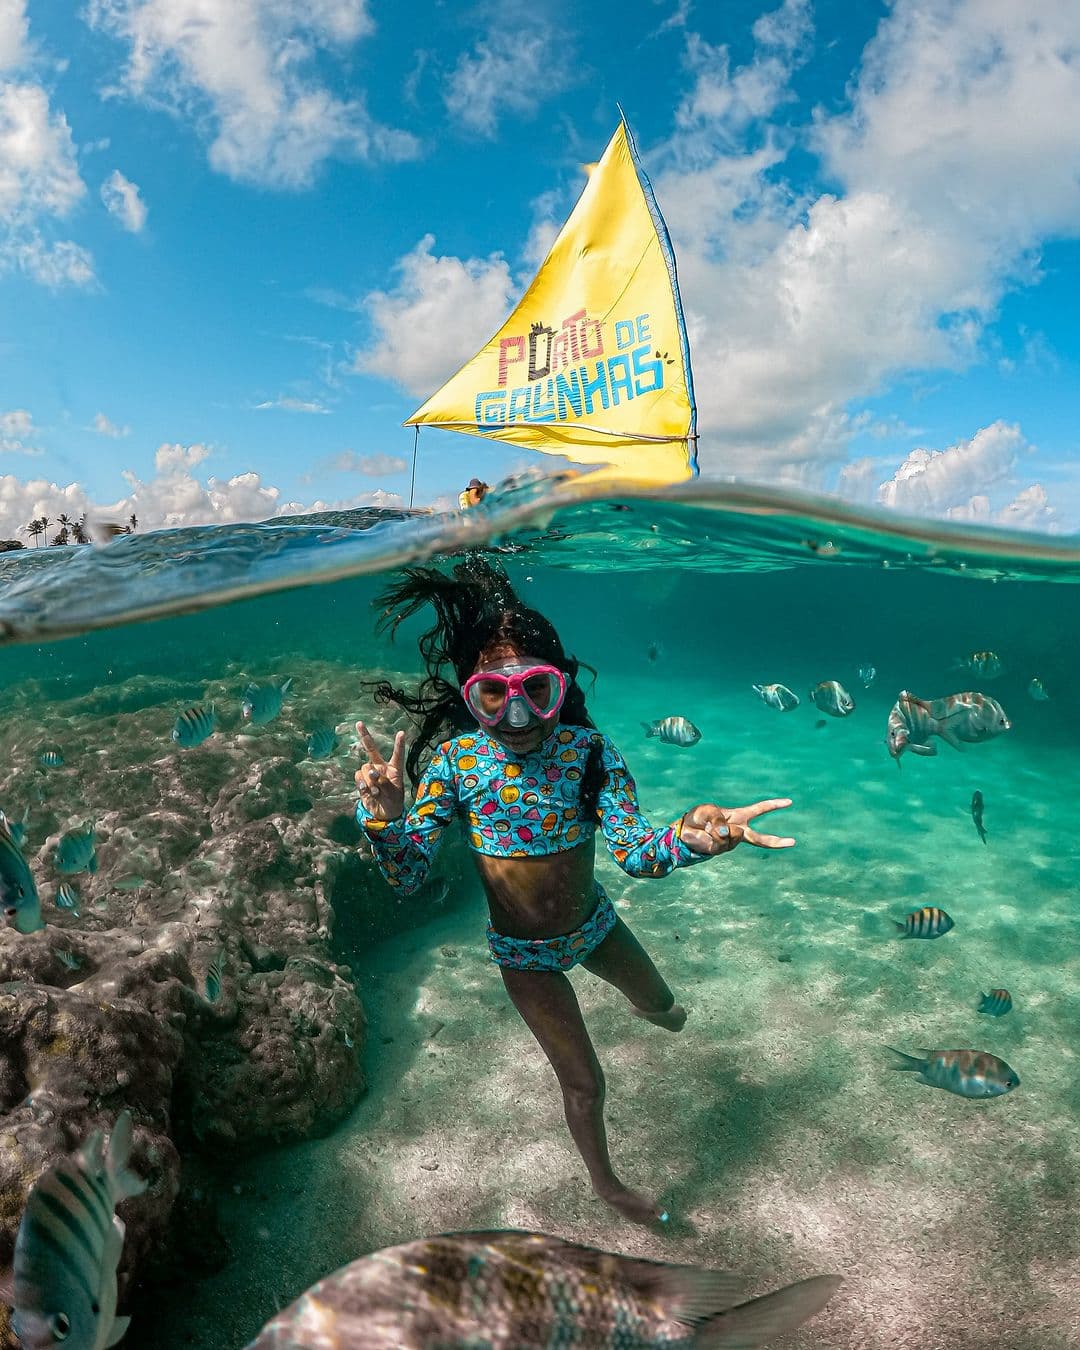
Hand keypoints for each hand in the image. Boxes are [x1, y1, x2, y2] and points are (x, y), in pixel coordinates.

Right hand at [355, 722, 405, 820]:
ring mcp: (370, 774)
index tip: (401, 733)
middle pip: (371, 749)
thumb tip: (372, 773)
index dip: (399, 744)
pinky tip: (367, 792)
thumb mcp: (393, 794)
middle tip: (359, 723)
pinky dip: (362, 784)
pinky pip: (358, 777)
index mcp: (394, 769)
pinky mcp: (362, 781)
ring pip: (365, 768)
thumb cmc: (393, 803)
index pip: (397, 755)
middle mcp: (381, 768)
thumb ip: (384, 782)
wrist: (383, 815)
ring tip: (377, 792)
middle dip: (365, 736)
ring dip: (370, 780)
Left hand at [679, 798, 793, 854]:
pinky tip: (707, 834)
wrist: (684, 831)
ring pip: (734, 835)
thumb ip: (718, 820)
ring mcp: (730, 841)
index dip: (773, 805)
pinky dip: (713, 836)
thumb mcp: (707, 811)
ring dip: (720, 828)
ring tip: (709, 827)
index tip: (789, 802)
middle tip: (793, 842)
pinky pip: (722, 841)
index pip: (759, 809)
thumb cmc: (698, 817)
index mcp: (738, 816)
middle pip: (760, 837)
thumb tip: (726, 834)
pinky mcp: (721, 850)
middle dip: (776, 841)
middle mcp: (737, 829)